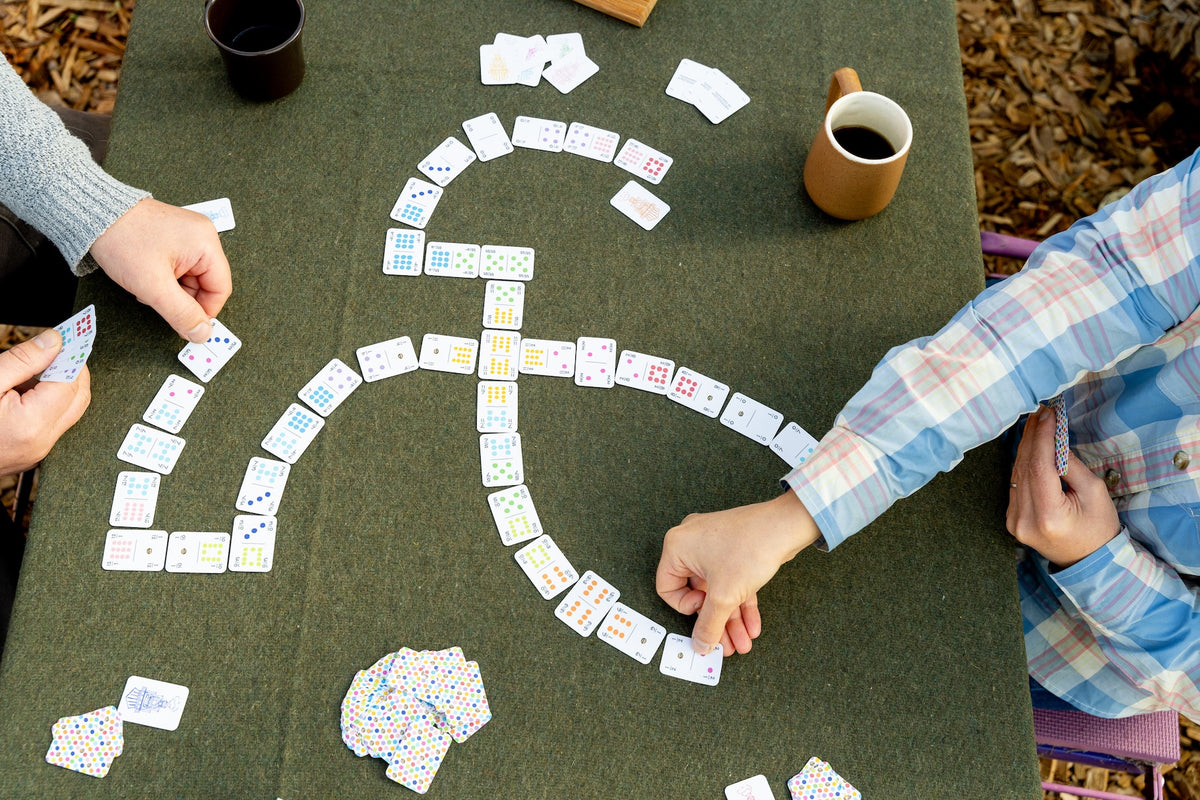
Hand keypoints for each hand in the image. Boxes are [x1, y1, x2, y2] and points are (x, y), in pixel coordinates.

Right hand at [0, 330, 90, 475]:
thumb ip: (22, 361)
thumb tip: (52, 342)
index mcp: (31, 423)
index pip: (71, 382)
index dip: (71, 356)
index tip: (68, 336)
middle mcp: (41, 441)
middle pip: (78, 397)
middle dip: (74, 369)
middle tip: (60, 346)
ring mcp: (37, 450)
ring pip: (68, 411)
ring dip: (62, 385)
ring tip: (38, 365)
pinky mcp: (31, 452)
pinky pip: (52, 423)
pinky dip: (49, 402)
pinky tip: (26, 389)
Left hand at [89, 198, 232, 342]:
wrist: (94, 214)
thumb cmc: (122, 239)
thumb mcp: (153, 286)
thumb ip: (182, 313)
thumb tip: (202, 333)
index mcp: (206, 243)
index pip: (220, 289)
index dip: (204, 311)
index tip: (186, 324)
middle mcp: (202, 236)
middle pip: (205, 284)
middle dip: (180, 298)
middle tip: (156, 298)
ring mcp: (188, 234)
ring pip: (190, 278)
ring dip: (169, 289)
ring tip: (146, 283)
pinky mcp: (174, 236)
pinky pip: (179, 267)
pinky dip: (164, 277)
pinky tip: (146, 274)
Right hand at [656, 491, 820, 656]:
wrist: (786, 526)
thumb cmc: (751, 546)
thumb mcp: (724, 595)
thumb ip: (709, 625)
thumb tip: (701, 644)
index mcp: (677, 547)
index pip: (667, 588)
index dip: (686, 608)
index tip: (705, 613)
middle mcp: (691, 543)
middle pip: (696, 593)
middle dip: (715, 622)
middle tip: (724, 644)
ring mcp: (713, 546)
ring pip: (717, 590)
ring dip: (729, 618)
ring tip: (742, 642)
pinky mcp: (733, 549)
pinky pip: (730, 581)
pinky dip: (739, 602)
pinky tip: (751, 624)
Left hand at [1006, 405, 1120, 567]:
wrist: (1089, 560)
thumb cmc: (1098, 527)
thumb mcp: (1094, 492)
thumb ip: (1070, 465)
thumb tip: (1054, 439)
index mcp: (1048, 515)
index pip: (1039, 467)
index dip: (1042, 437)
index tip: (1047, 414)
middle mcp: (1025, 519)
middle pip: (1023, 468)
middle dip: (1032, 438)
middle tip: (1040, 413)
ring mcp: (1014, 522)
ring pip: (1016, 474)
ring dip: (1026, 448)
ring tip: (1036, 424)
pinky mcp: (1011, 520)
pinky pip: (1015, 485)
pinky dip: (1023, 465)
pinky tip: (1032, 448)